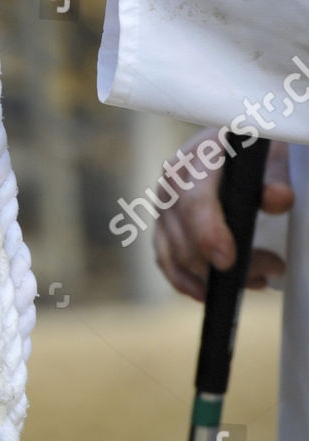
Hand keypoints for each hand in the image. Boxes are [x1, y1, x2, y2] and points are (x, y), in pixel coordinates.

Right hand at [154, 130, 293, 300]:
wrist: (233, 148)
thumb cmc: (255, 153)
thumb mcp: (271, 158)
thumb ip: (274, 179)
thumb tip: (278, 198)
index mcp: (196, 160)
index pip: (194, 203)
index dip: (208, 234)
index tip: (228, 260)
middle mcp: (172, 183)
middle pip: (186, 239)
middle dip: (229, 265)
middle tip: (273, 267)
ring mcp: (163, 206)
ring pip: (176, 256)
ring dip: (216, 278)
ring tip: (258, 278)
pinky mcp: (162, 226)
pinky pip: (166, 261)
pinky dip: (188, 282)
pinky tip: (212, 292)